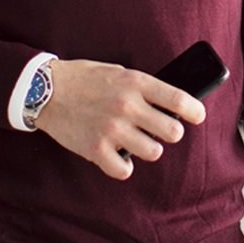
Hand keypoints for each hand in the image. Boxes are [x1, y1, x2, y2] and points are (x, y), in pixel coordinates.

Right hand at [34, 59, 205, 179]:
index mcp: (136, 83)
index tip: (198, 116)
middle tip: (160, 130)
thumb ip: (142, 88)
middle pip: (172, 131)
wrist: (46, 90)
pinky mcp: (96, 149)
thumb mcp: (118, 72)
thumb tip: (169, 107)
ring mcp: (113, 129)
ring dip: (148, 149)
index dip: (195, 111)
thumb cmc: (85, 79)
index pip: (179, 100)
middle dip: (170, 133)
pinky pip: (125, 170)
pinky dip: (123, 166)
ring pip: (154, 152)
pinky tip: (118, 156)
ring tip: (136, 142)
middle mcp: (128, 106)